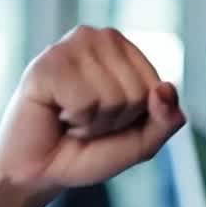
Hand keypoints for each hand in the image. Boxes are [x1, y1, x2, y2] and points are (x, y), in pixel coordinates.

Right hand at [0, 26, 185, 206]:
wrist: (39, 169)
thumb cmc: (89, 149)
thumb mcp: (141, 142)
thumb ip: (166, 120)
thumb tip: (165, 90)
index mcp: (125, 49)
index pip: (157, 88)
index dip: (137, 116)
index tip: (110, 118)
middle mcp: (99, 37)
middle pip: (137, 93)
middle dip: (115, 120)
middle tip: (86, 120)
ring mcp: (71, 46)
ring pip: (113, 97)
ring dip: (93, 121)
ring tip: (70, 117)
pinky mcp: (46, 63)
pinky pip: (84, 101)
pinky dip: (75, 119)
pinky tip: (56, 112)